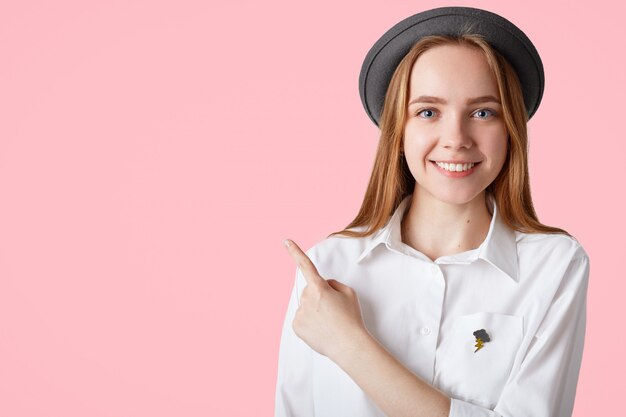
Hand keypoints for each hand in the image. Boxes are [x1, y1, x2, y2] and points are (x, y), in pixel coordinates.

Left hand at [283, 239, 369, 361]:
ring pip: (306, 306)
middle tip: (333, 309)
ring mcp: (300, 313)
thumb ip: (333, 284)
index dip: (295, 252)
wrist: (348, 345)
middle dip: (318, 295)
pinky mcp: (296, 327)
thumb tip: (324, 286)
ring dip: (314, 310)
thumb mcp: (349, 293)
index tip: (286, 242)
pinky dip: (309, 322)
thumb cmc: (351, 318)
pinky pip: (301, 319)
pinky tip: (320, 329)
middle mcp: (307, 299)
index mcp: (320, 288)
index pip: (306, 266)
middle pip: (310, 291)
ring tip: (329, 322)